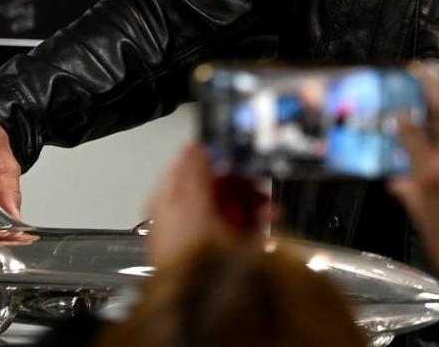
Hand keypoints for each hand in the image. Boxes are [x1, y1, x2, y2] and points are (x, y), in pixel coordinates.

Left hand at [147, 144, 263, 268]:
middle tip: (256, 181)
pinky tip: (269, 219)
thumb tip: (196, 144)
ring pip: (233, 206)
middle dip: (241, 182)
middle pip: (217, 186)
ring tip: (268, 206)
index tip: (235, 156)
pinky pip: (244, 226)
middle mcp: (185, 215)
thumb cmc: (184, 249)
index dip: (215, 159)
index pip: (192, 166)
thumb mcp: (188, 198)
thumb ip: (193, 167)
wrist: (201, 293)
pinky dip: (258, 221)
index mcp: (169, 198)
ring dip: (254, 201)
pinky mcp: (224, 250)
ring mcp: (205, 233)